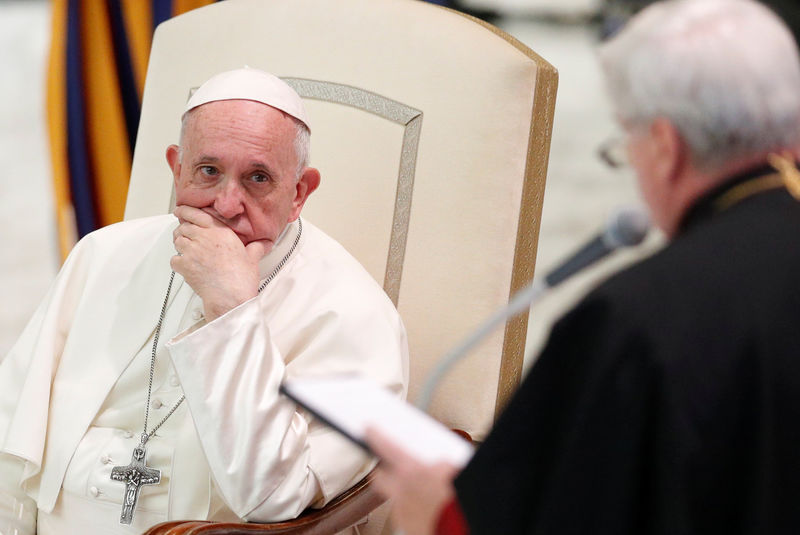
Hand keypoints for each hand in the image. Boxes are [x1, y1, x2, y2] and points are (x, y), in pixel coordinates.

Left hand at [171, 205, 267, 320]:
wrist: (230, 297)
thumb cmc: (241, 278)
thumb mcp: (253, 258)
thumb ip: (256, 247)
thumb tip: (263, 244)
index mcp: (219, 231)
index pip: (196, 214)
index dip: (186, 210)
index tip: (181, 210)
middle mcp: (203, 238)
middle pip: (184, 227)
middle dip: (183, 230)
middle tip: (186, 234)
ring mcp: (191, 251)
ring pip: (177, 241)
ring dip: (180, 244)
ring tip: (187, 250)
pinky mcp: (184, 265)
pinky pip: (174, 259)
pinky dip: (178, 261)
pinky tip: (186, 265)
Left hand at [366, 428, 459, 534]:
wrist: (460, 527)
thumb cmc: (456, 499)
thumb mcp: (453, 470)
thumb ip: (440, 464)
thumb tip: (438, 465)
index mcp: (411, 471)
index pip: (386, 447)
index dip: (376, 436)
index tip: (369, 429)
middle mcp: (400, 492)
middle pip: (379, 477)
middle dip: (383, 470)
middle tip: (391, 465)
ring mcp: (402, 512)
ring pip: (395, 497)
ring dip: (404, 492)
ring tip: (422, 491)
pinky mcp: (408, 528)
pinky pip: (406, 514)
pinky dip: (414, 509)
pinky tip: (428, 508)